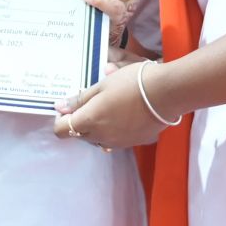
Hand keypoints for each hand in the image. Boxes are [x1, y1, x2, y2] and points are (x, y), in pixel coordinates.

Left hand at [54, 59, 171, 152]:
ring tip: (111, 107)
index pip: (61, 130)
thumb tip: (59, 108)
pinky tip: (126, 115)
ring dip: (97, 127)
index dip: (61, 119)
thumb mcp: (102, 85)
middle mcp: (101, 137)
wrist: (166, 93)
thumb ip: (80, 99)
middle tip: (92, 103)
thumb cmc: (131, 82)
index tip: (69, 107)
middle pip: (80, 135)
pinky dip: (114, 130)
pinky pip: (116, 140)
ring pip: (98, 139)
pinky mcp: (133, 143)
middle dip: (80, 121)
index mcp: (89, 120)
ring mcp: (118, 143)